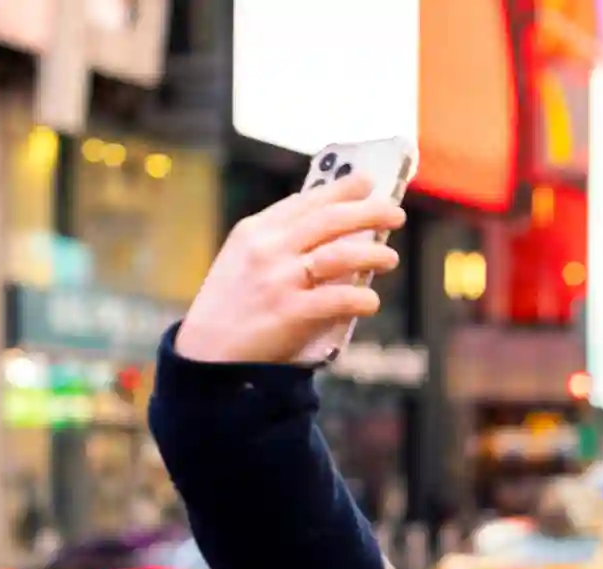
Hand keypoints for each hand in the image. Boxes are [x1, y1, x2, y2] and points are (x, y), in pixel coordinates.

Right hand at [174, 173, 404, 364]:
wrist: (207, 352)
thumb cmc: (232, 305)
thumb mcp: (242, 259)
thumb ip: (278, 240)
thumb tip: (325, 223)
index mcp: (256, 231)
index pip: (305, 201)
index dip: (341, 190)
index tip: (366, 182)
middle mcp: (268, 250)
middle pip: (328, 221)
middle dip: (368, 213)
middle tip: (396, 213)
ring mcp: (279, 280)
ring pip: (338, 256)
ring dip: (371, 254)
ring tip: (390, 258)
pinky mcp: (290, 313)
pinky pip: (337, 299)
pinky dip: (360, 298)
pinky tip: (371, 301)